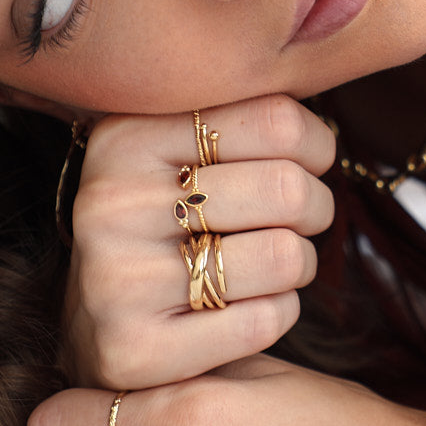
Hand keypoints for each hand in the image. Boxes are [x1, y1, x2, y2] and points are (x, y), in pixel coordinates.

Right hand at [64, 95, 335, 388]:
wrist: (96, 327)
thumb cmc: (166, 224)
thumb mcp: (178, 150)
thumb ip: (241, 111)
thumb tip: (329, 74)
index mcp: (125, 136)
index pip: (277, 118)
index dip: (317, 145)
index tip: (307, 163)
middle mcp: (109, 203)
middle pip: (287, 188)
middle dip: (313, 209)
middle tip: (296, 221)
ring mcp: (115, 280)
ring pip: (285, 256)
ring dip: (298, 264)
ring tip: (268, 264)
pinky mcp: (134, 350)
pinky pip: (267, 320)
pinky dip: (278, 313)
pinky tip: (244, 307)